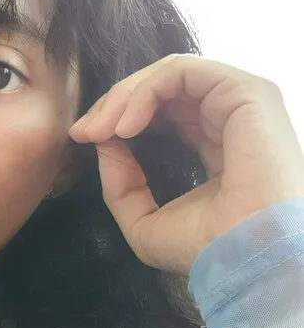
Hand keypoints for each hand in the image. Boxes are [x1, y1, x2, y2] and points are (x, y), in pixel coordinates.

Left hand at [69, 54, 303, 274]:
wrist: (244, 255)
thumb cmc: (204, 248)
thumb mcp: (143, 222)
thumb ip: (119, 184)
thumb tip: (103, 142)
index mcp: (213, 145)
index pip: (162, 113)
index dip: (118, 118)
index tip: (83, 138)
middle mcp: (227, 119)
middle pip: (161, 89)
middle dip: (113, 105)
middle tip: (83, 131)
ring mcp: (237, 102)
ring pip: (168, 75)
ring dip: (123, 96)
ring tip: (99, 129)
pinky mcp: (244, 91)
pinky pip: (182, 72)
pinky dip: (144, 92)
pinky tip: (124, 126)